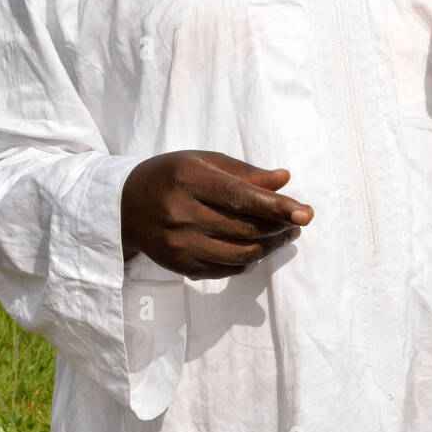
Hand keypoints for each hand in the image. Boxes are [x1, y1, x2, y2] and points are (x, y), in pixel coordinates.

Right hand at [120, 150, 313, 279]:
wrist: (125, 206)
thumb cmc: (172, 175)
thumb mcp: (204, 162)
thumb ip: (245, 173)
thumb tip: (285, 180)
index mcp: (190, 180)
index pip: (240, 197)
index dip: (276, 206)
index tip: (305, 213)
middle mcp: (182, 214)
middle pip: (245, 228)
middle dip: (280, 226)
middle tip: (300, 219)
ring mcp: (180, 245)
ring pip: (241, 253)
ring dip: (270, 245)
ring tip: (285, 233)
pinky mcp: (181, 266)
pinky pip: (227, 269)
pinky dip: (249, 259)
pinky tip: (257, 246)